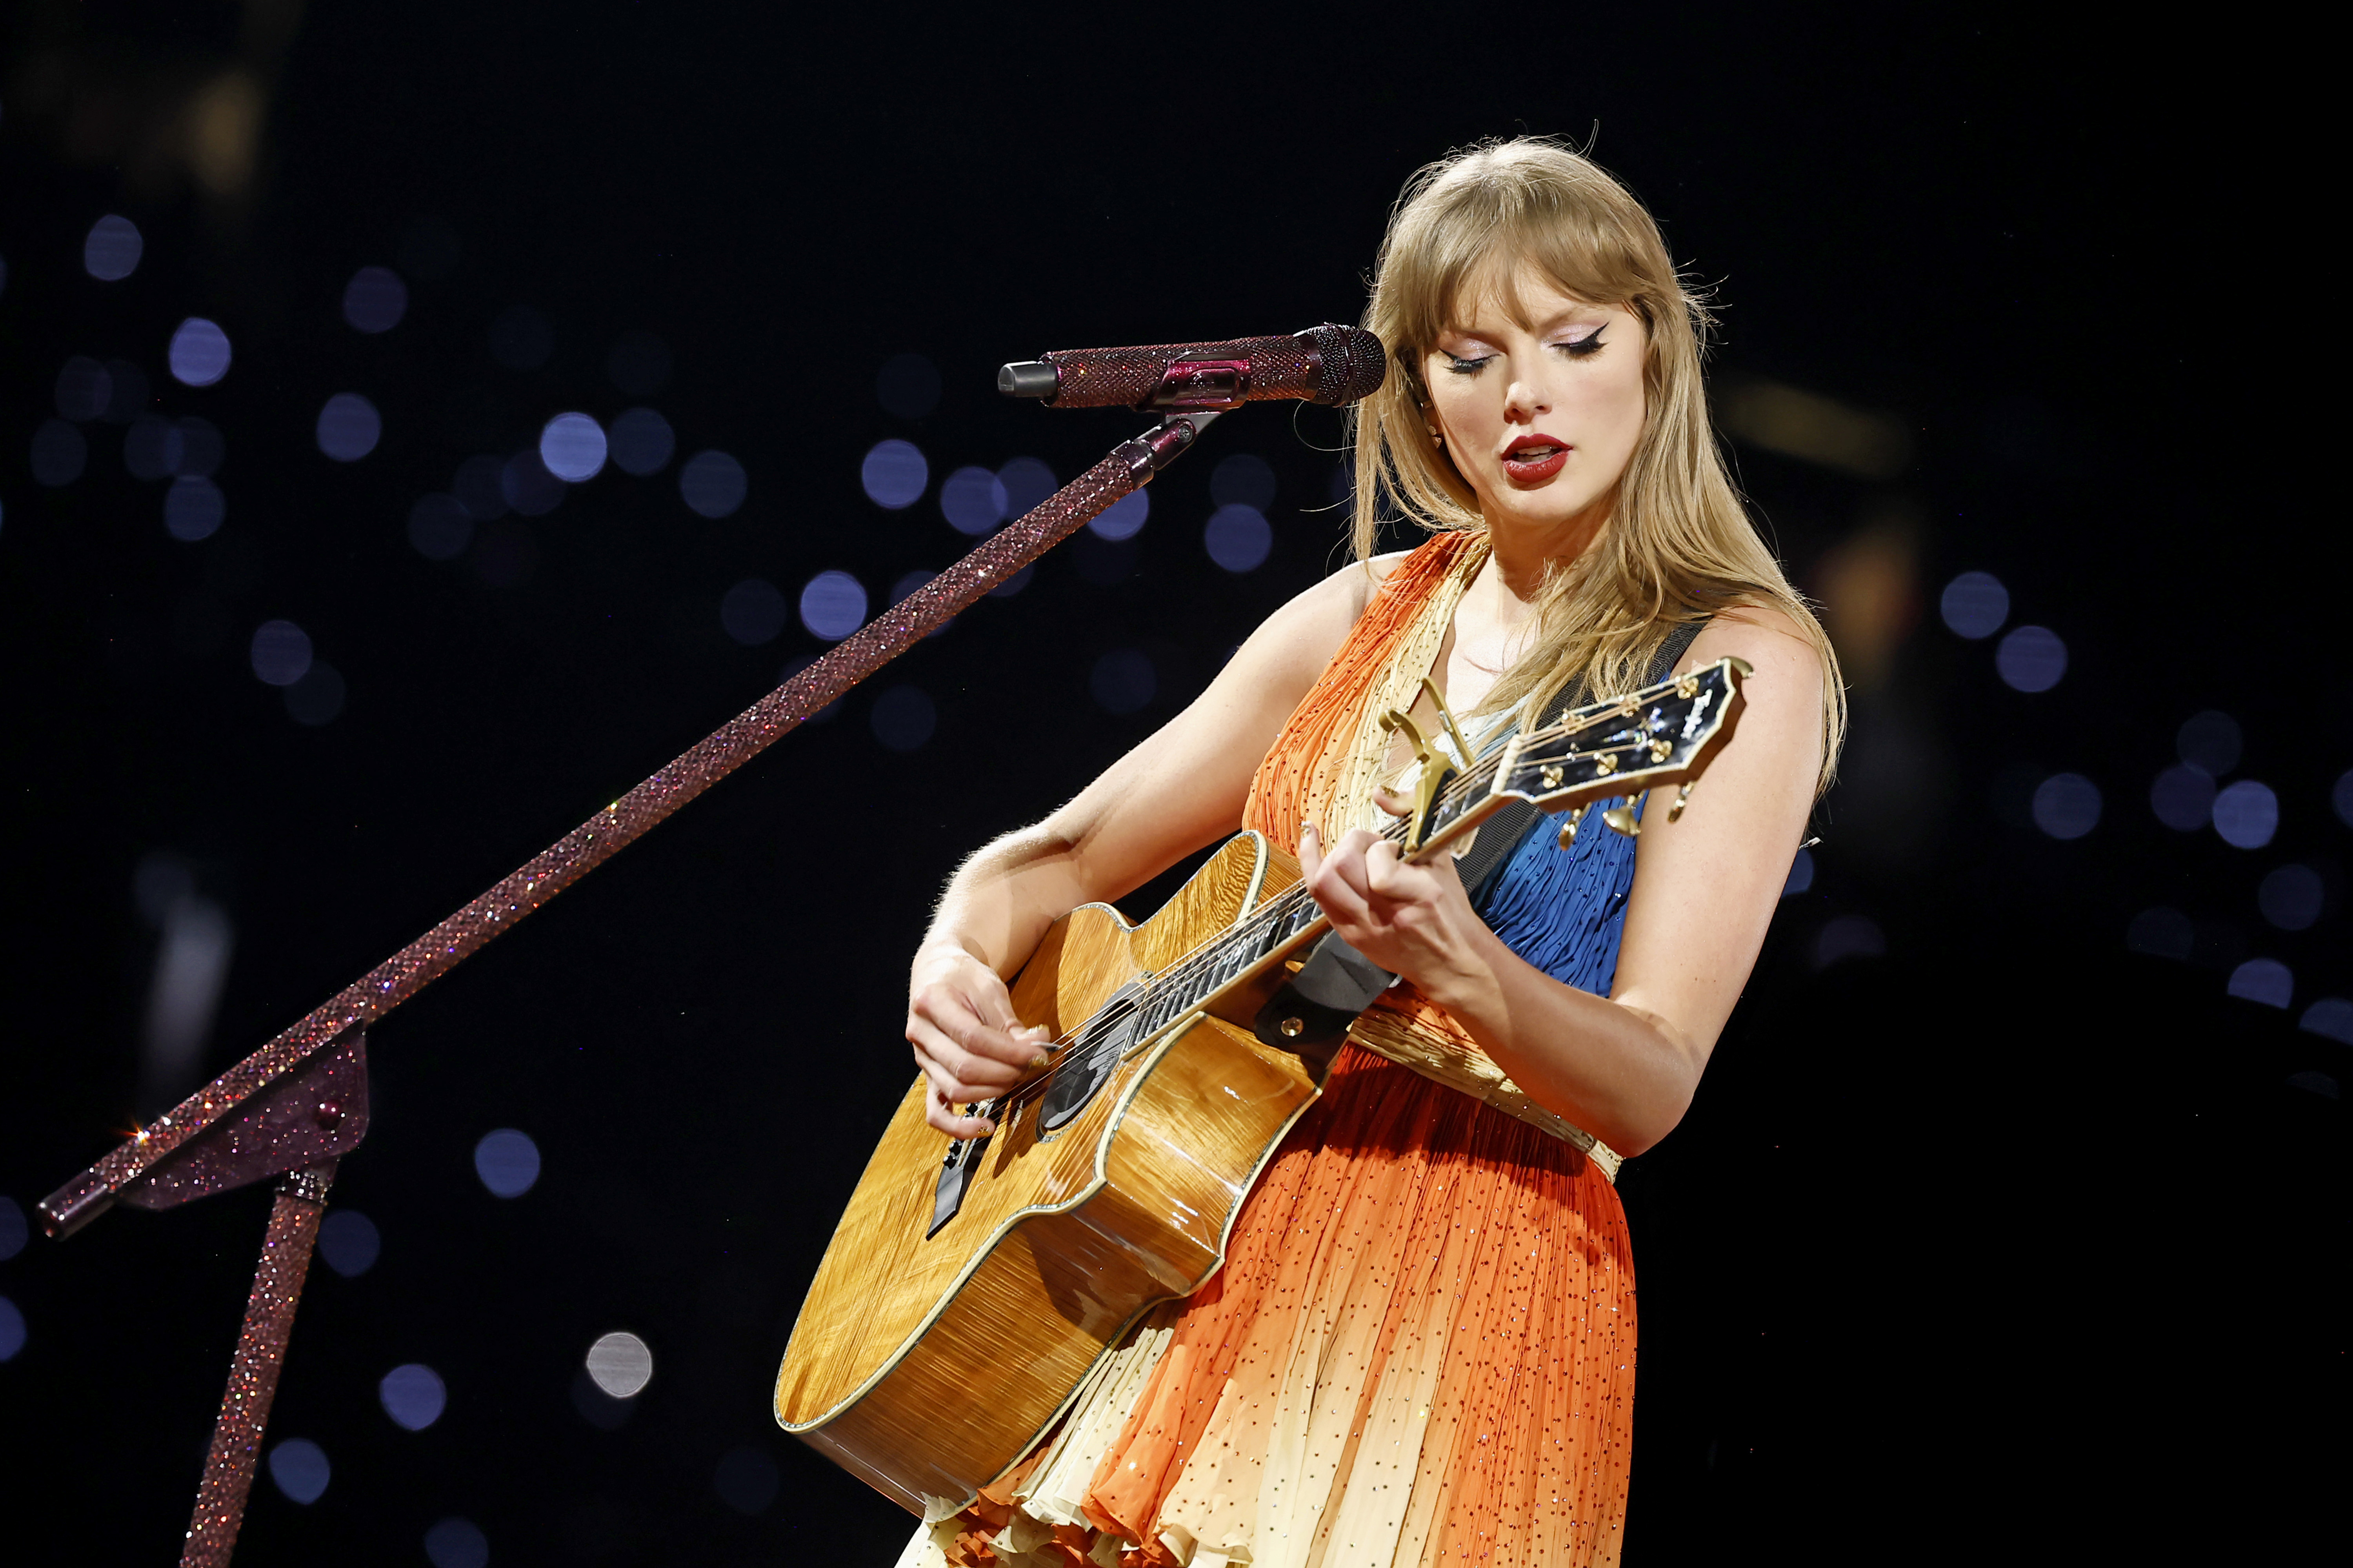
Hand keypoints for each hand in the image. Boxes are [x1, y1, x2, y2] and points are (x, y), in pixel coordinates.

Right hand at [906, 943, 1051, 1136]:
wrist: (938, 973)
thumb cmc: (964, 978)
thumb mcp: (990, 988)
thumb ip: (1010, 1023)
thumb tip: (1037, 1049)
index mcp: (932, 1002)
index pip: (974, 1038)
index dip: (1010, 1052)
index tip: (1039, 1054)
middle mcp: (920, 1033)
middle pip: (965, 1067)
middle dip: (1006, 1072)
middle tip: (1032, 1066)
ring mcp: (921, 1058)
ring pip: (955, 1090)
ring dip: (993, 1091)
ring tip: (1017, 1079)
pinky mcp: (928, 1076)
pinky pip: (937, 1111)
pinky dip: (959, 1126)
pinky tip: (985, 1127)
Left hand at [1297, 823, 1497, 1004]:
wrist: (1449, 962)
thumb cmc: (1449, 909)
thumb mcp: (1441, 862)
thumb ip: (1413, 822)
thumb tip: (1378, 794)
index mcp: (1419, 895)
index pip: (1380, 864)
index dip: (1381, 848)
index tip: (1395, 850)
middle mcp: (1387, 915)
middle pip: (1342, 868)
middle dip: (1353, 844)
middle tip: (1371, 847)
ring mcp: (1363, 928)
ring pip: (1323, 883)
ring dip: (1331, 855)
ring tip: (1349, 850)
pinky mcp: (1349, 936)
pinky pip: (1318, 898)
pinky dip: (1311, 865)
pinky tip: (1311, 842)